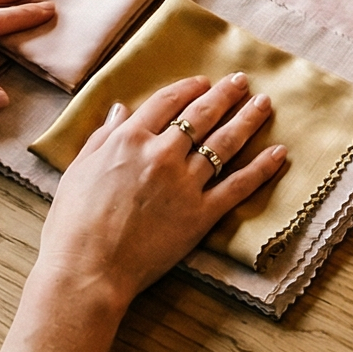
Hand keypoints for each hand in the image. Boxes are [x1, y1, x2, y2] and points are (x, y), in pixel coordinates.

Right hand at [35, 73, 288, 312]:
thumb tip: (120, 109)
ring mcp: (185, 183)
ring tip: (264, 105)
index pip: (167, 102)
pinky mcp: (201, 214)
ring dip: (247, 120)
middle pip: (201, 116)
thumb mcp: (78, 171)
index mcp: (129, 139)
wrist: (87, 269)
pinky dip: (262, 168)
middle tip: (242, 81)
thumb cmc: (73, 224)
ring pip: (224, 144)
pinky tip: (279, 153)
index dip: (188, 88)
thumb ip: (101, 137)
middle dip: (225, 95)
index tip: (203, 82)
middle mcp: (162, 153)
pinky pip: (238, 185)